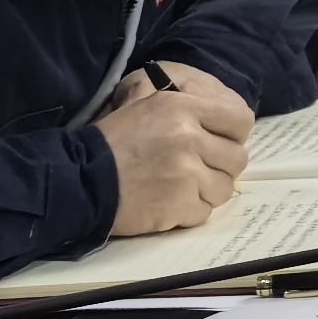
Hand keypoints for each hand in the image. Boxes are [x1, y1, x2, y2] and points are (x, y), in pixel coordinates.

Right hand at [95, 69, 255, 235]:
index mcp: (183, 107)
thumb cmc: (111, 142)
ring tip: (181, 188)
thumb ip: (189, 110)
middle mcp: (190, 138)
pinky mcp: (179, 204)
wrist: (77, 180)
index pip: (240, 121)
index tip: (220, 143)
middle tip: (197, 169)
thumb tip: (223, 121)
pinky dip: (189, 211)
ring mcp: (186, 173)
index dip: (233, 135)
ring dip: (207, 191)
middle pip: (237, 158)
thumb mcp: (148, 107)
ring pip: (224, 188)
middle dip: (220, 166)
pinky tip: (168, 203)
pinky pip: (204, 211)